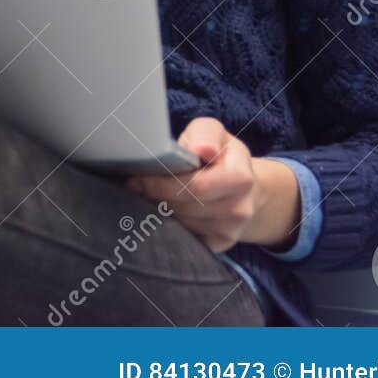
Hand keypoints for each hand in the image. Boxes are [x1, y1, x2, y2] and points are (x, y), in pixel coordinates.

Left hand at [124, 118, 293, 252]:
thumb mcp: (212, 133)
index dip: (162, 183)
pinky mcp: (221, 244)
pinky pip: (185, 238)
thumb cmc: (217, 154)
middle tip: (136, 186)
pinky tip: (166, 209)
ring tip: (151, 194)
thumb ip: (205, 135)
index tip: (139, 177)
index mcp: (241, 177)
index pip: (195, 187)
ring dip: (160, 210)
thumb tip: (202, 149)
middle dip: (155, 196)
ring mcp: (232, 230)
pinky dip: (170, 224)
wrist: (241, 186)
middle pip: (184, 207)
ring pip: (181, 224)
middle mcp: (241, 208)